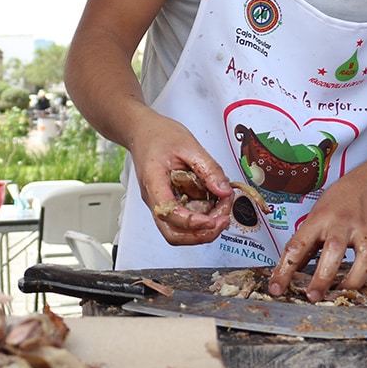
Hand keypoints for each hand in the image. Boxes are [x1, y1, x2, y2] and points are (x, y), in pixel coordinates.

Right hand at [130, 113, 233, 244]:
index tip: (214, 219)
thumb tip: (224, 191)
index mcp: (154, 183)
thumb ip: (208, 168)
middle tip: (222, 222)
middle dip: (200, 235)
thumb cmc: (157, 135)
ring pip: (178, 230)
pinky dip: (200, 220)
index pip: (169, 213)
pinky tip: (214, 206)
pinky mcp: (168, 202)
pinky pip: (182, 219)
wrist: (142, 132)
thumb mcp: (189, 145)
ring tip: (222, 212)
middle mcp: (154, 199)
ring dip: (202, 230)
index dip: (193, 223)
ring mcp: (160, 203)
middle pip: (172, 233)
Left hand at [267, 171, 366, 299]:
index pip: (297, 245)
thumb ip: (307, 243)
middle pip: (333, 250)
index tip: (276, 289)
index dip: (284, 270)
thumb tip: (291, 272)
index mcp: (320, 219)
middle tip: (313, 296)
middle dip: (323, 277)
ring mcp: (366, 232)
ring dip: (354, 281)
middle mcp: (343, 224)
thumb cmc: (341, 200)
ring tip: (342, 293)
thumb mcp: (316, 215)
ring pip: (366, 258)